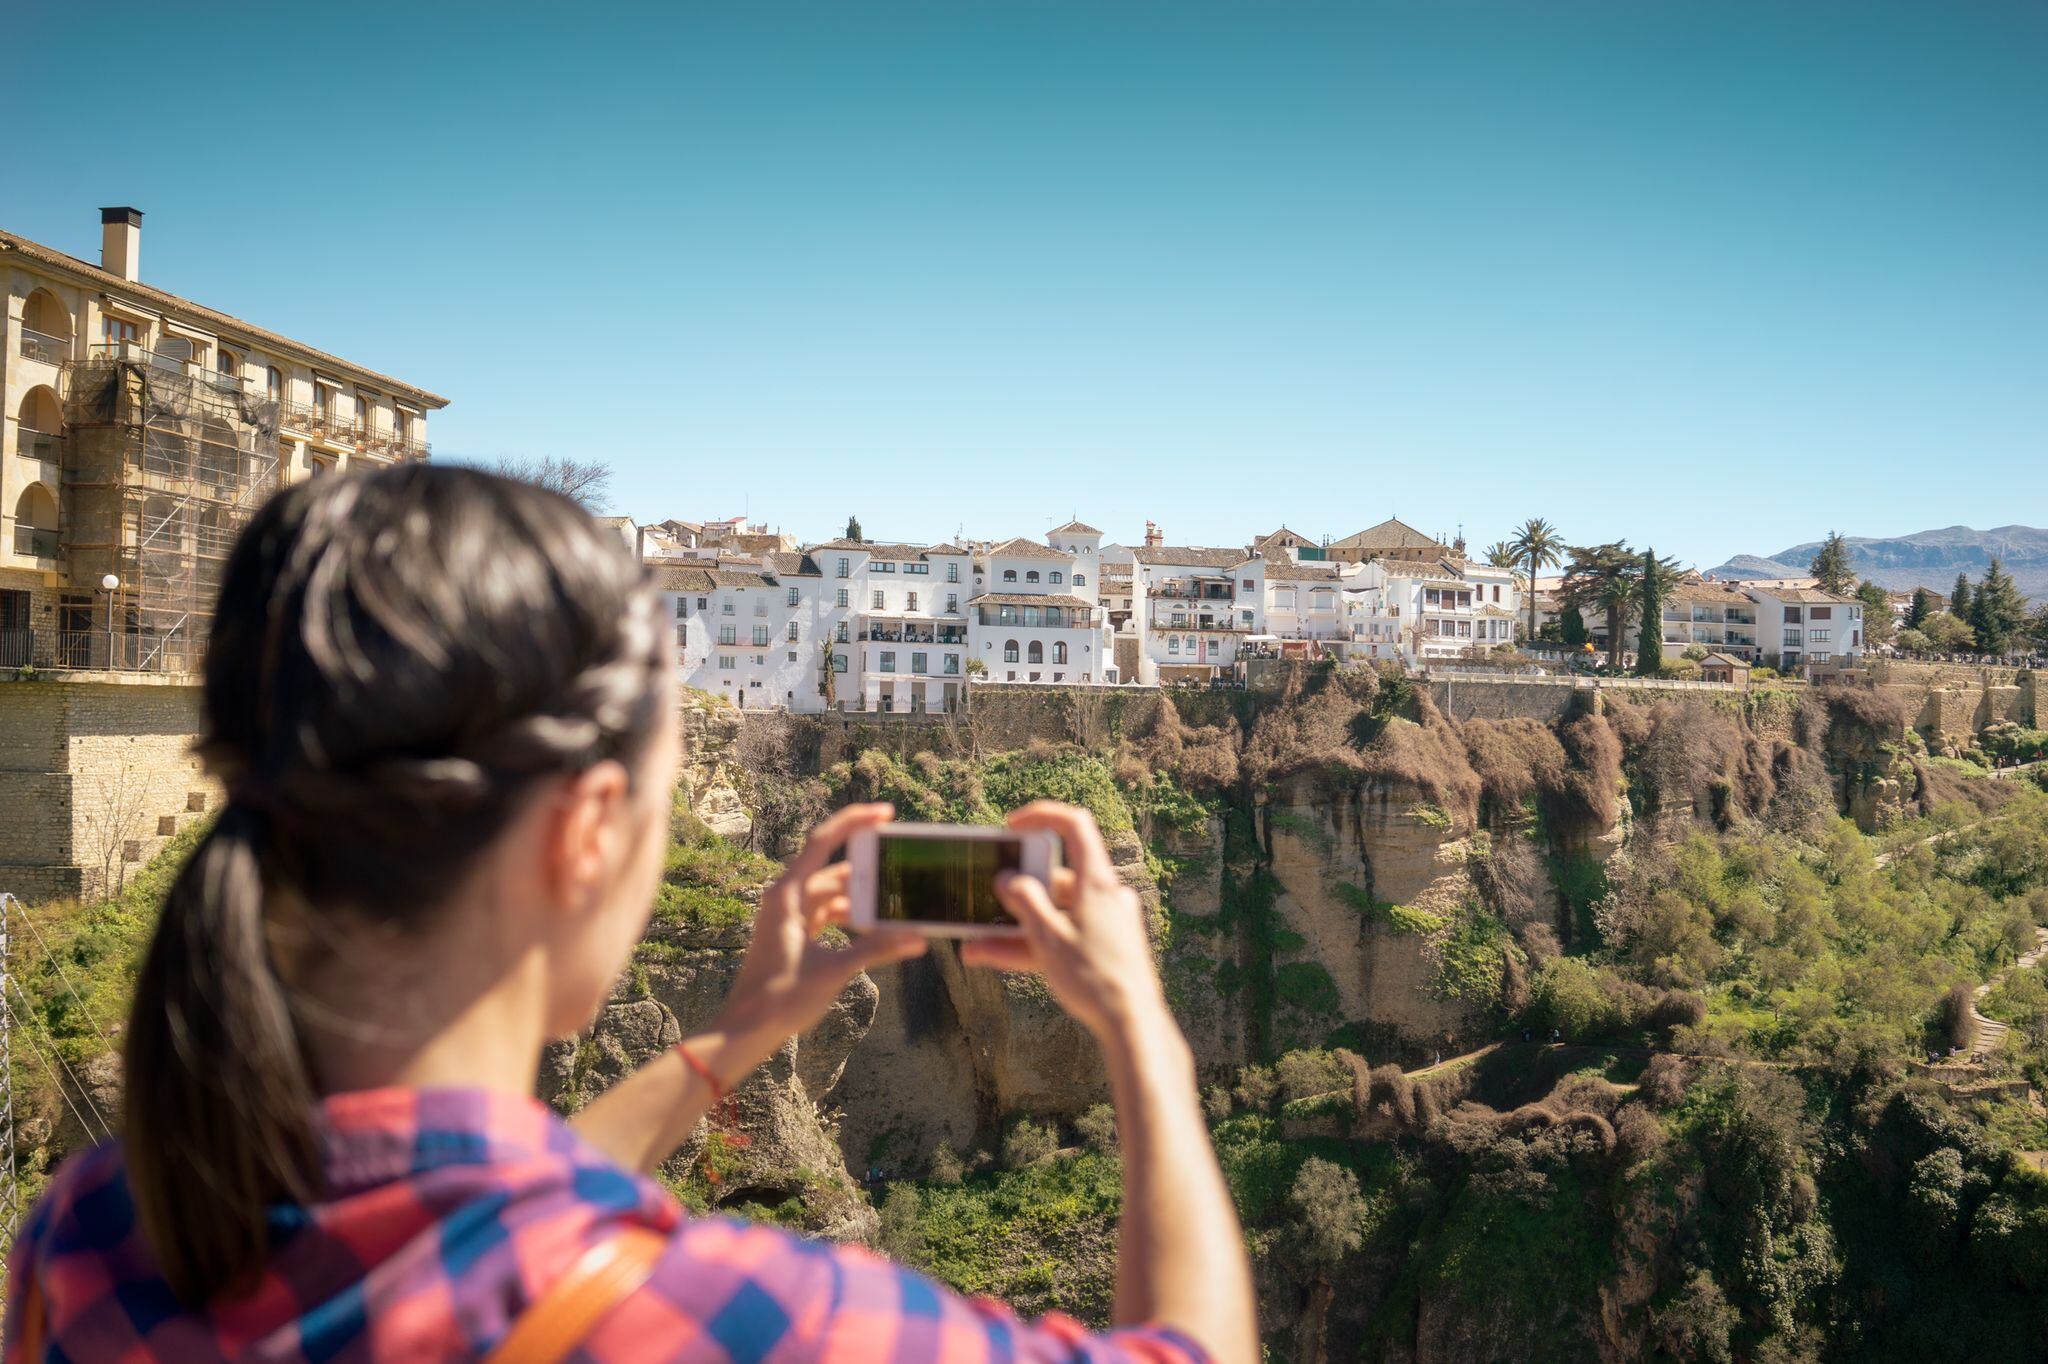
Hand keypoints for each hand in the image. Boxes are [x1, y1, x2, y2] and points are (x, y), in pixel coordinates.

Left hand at [714, 803, 925, 1075]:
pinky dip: (850, 918)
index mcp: (787, 893)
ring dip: (861, 898)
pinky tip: (874, 928)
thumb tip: (917, 938)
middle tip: (902, 865)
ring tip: (896, 901)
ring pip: (832, 895)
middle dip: (868, 869)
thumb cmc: (779, 998)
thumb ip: (876, 950)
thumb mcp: (833, 970)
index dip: (855, 821)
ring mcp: (788, 917)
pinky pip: (827, 915)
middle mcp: (786, 898)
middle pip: (833, 869)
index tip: (886, 814)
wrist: (746, 1030)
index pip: (823, 841)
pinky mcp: (793, 936)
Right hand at [962, 801, 1169, 1042]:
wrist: (1132, 1023)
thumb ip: (1025, 904)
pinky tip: (999, 957)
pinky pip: (1064, 935)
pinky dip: (1035, 943)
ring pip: (1054, 914)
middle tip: (982, 901)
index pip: (1074, 827)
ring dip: (1016, 927)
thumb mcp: (1048, 939)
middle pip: (1055, 880)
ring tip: (977, 945)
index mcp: (1097, 883)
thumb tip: (1008, 879)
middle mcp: (1106, 896)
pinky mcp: (1104, 945)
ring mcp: (1106, 922)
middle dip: (1015, 896)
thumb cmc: (1094, 979)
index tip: (1012, 828)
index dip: (1042, 818)